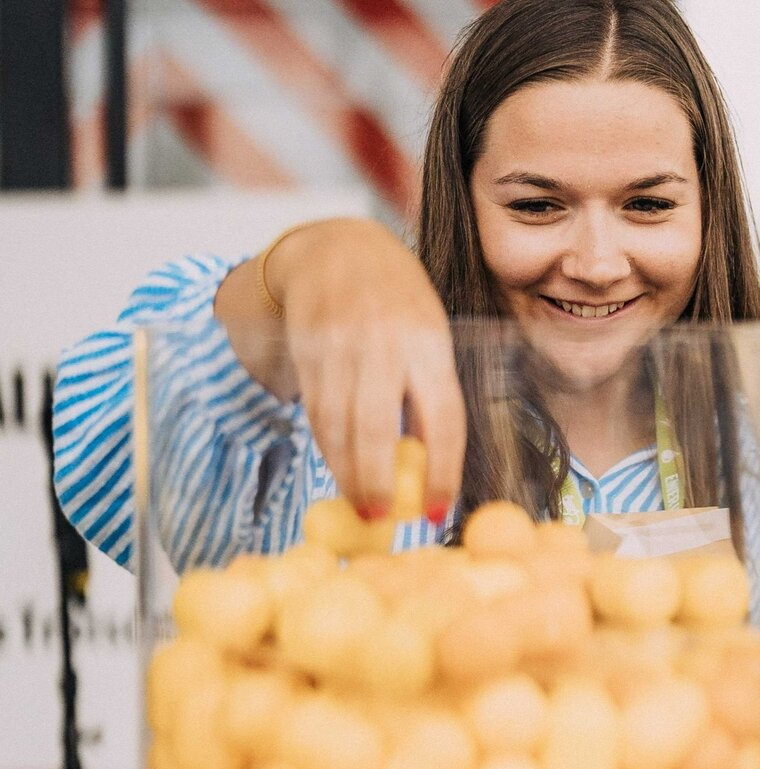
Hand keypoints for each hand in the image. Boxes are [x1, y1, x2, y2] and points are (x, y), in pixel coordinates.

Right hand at [218, 219, 465, 519]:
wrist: (336, 248)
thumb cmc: (397, 304)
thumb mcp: (430, 334)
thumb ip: (431, 390)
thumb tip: (429, 466)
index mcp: (430, 342)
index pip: (443, 418)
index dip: (442, 470)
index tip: (439, 511)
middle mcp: (386, 342)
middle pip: (378, 426)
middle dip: (378, 481)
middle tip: (382, 520)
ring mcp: (340, 344)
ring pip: (339, 425)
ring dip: (347, 474)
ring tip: (362, 507)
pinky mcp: (307, 349)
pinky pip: (317, 411)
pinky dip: (328, 447)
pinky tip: (340, 469)